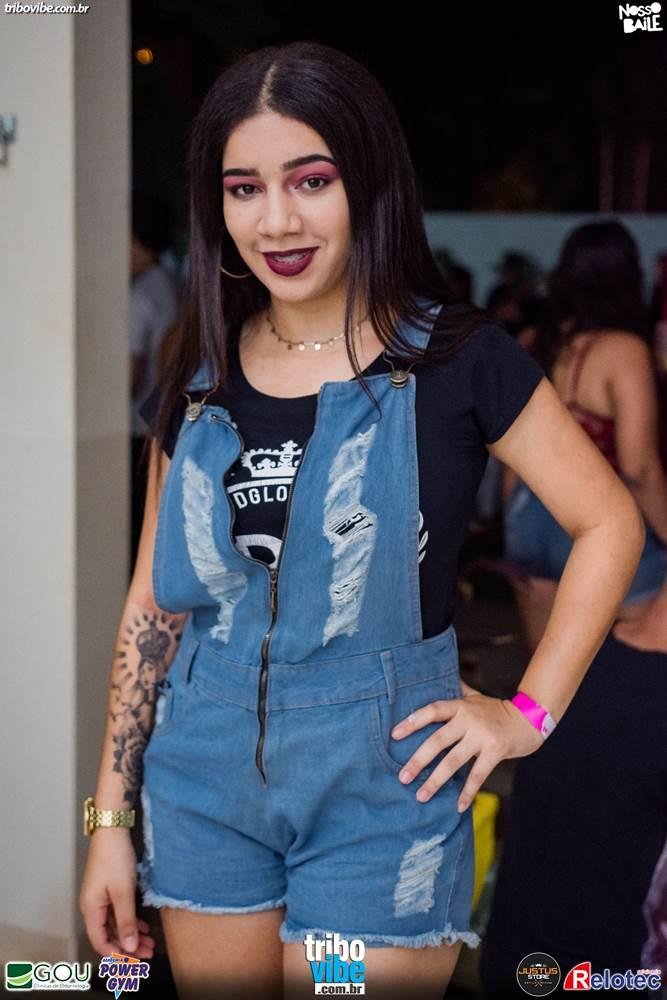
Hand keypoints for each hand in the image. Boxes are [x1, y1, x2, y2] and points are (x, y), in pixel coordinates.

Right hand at [79, 828, 155, 958]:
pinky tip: (144, 926)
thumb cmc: (114, 858)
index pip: (100, 941)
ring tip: (151, 942)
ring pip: (116, 924)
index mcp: (90, 909)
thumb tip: (128, 946)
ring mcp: (101, 898)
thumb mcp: (122, 891)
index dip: (116, 953)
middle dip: (128, 946)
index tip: (135, 960)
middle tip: (149, 953)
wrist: (112, 830)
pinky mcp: (110, 890)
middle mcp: (93, 907)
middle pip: (109, 934)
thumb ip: (125, 920)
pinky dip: (131, 921)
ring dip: (132, 934)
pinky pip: (119, 912)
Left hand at [390, 680, 544, 810]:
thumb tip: (438, 675)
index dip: (413, 721)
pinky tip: (459, 807)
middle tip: (402, 777)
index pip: (432, 711)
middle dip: (418, 760)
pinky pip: (478, 774)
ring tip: (421, 796)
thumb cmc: (496, 710)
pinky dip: (468, 792)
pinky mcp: (496, 751)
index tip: (394, 735)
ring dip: (436, 780)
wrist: (529, 719)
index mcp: (460, 706)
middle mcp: (468, 719)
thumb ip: (456, 691)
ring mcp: (482, 735)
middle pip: (438, 740)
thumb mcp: (475, 697)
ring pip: (454, 760)